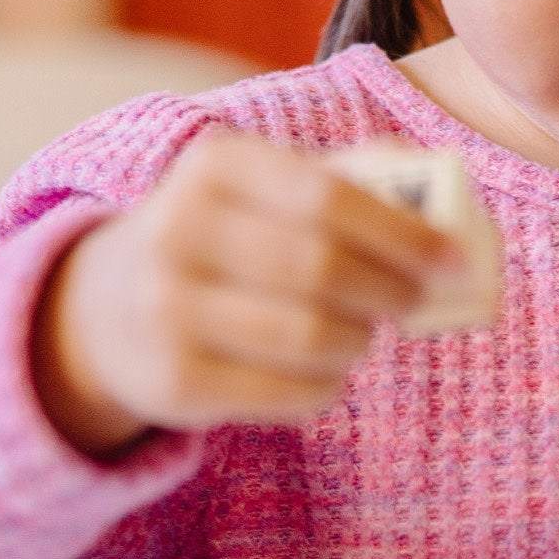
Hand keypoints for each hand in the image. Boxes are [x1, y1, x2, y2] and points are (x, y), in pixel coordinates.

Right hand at [31, 128, 465, 454]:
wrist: (105, 309)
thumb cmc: (223, 238)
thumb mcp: (263, 187)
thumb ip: (351, 180)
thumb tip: (444, 192)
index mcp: (216, 165)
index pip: (328, 198)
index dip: (403, 234)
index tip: (453, 262)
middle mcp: (179, 229)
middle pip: (321, 268)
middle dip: (390, 290)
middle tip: (414, 301)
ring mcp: (168, 308)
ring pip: (308, 336)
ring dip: (358, 341)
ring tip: (362, 334)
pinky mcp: (173, 380)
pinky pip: (287, 393)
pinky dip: (326, 386)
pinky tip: (326, 372)